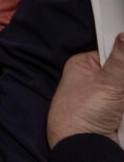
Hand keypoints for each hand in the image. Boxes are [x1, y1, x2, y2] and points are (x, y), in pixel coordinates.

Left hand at [47, 33, 123, 147]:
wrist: (82, 148)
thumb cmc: (80, 115)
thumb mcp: (106, 83)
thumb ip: (121, 60)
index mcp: (84, 64)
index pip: (114, 51)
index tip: (122, 72)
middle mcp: (95, 79)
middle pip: (122, 72)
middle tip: (119, 95)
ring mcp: (106, 97)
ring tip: (119, 108)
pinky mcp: (115, 113)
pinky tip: (122, 116)